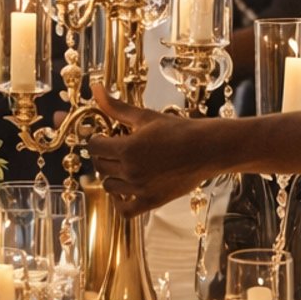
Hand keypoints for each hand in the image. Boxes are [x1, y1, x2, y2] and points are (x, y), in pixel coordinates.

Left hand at [88, 85, 222, 214]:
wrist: (207, 149)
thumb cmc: (178, 130)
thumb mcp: (144, 116)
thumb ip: (116, 107)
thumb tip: (96, 88)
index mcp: (127, 148)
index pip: (94, 146)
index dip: (98, 139)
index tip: (107, 136)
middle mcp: (130, 171)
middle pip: (100, 166)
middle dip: (105, 156)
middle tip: (118, 148)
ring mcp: (140, 189)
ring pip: (109, 186)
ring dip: (112, 176)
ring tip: (125, 165)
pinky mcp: (151, 201)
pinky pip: (124, 211)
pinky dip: (119, 203)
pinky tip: (124, 191)